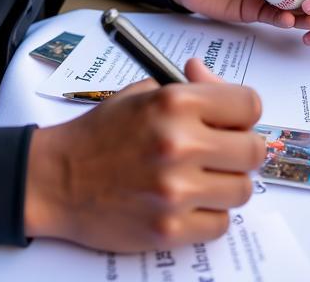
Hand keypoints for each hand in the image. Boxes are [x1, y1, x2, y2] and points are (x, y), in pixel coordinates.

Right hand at [24, 58, 264, 249]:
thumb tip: (213, 79)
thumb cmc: (99, 134)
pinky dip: (209, 214)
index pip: (249, 104)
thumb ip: (188, 87)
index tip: (233, 119)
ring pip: (242, 190)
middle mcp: (179, 143)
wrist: (55, 179)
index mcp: (175, 102)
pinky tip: (188, 201)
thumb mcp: (143, 93)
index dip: (243, 112)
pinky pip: (220, 224)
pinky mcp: (169, 229)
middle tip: (221, 150)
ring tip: (201, 177)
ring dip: (227, 184)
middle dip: (241, 149)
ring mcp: (175, 190)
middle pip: (254, 151)